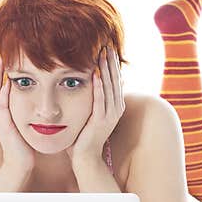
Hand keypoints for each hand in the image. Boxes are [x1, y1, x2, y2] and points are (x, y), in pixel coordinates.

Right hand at [0, 53, 36, 173]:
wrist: (20, 163)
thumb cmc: (24, 141)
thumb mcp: (22, 118)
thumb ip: (22, 105)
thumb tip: (28, 91)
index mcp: (2, 106)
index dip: (0, 66)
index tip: (3, 48)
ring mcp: (0, 117)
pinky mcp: (5, 125)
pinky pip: (3, 106)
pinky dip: (4, 93)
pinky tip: (8, 82)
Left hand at [66, 45, 125, 167]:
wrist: (85, 157)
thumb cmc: (84, 135)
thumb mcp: (92, 112)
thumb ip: (96, 98)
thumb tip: (97, 82)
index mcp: (115, 105)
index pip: (115, 79)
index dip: (112, 63)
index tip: (107, 47)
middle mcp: (116, 109)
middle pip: (115, 79)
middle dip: (110, 61)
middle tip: (106, 43)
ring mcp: (110, 115)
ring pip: (109, 87)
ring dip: (105, 69)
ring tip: (102, 53)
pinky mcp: (101, 120)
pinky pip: (100, 99)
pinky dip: (98, 85)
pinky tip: (95, 72)